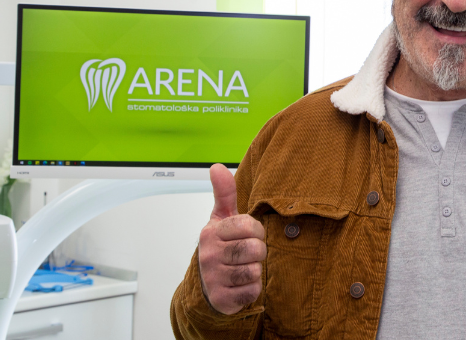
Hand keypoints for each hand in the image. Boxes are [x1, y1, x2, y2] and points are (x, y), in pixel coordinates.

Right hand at [198, 164, 266, 314]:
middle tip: (247, 254)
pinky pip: (252, 291)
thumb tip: (217, 166)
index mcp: (211, 233)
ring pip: (255, 270)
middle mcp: (209, 255)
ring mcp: (213, 278)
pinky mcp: (221, 299)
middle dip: (258, 252)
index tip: (248, 236)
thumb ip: (225, 193)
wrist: (207, 285)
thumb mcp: (222, 218)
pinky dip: (252, 289)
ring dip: (255, 270)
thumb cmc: (221, 246)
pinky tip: (241, 284)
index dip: (256, 232)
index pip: (250, 226)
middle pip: (255, 249)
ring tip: (243, 267)